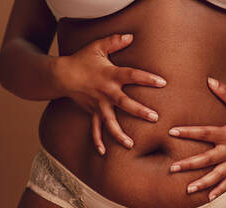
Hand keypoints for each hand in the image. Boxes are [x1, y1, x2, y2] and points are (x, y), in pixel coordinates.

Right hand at [52, 33, 166, 154]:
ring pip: (110, 122)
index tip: (162, 82)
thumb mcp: (98, 47)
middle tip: (155, 118)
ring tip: (131, 145)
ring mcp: (98, 105)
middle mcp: (106, 92)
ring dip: (120, 134)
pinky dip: (97, 141)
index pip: (132, 76)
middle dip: (139, 111)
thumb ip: (115, 41)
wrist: (62, 75)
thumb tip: (132, 36)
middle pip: (125, 103)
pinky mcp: (92, 112)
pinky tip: (103, 152)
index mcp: (111, 75)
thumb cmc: (82, 59)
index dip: (147, 78)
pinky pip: (94, 129)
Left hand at [168, 77, 225, 200]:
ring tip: (188, 189)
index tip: (171, 132)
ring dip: (202, 183)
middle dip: (189, 164)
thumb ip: (224, 92)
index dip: (187, 132)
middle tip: (172, 168)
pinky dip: (220, 190)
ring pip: (217, 175)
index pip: (204, 133)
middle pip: (206, 159)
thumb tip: (209, 79)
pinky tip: (209, 198)